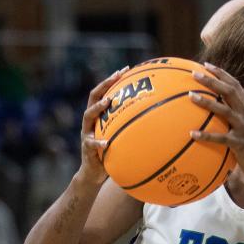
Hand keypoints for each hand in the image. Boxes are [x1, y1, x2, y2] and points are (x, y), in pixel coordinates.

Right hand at [76, 67, 129, 187]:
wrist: (94, 174)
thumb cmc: (111, 155)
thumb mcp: (120, 139)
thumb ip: (131, 128)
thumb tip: (156, 119)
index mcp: (98, 117)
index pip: (103, 92)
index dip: (112, 80)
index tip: (125, 69)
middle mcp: (90, 122)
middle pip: (93, 97)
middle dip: (105, 84)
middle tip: (117, 76)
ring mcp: (86, 134)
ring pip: (88, 116)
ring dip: (98, 107)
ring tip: (108, 102)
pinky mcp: (86, 149)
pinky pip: (91, 144)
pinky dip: (99, 143)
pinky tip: (107, 142)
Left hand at [189, 64, 243, 186]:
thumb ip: (234, 119)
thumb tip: (216, 113)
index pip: (235, 86)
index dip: (222, 74)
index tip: (207, 65)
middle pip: (229, 92)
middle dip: (212, 80)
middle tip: (194, 74)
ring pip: (225, 111)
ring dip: (207, 102)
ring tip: (191, 96)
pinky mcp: (240, 144)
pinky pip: (221, 138)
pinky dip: (206, 135)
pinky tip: (192, 134)